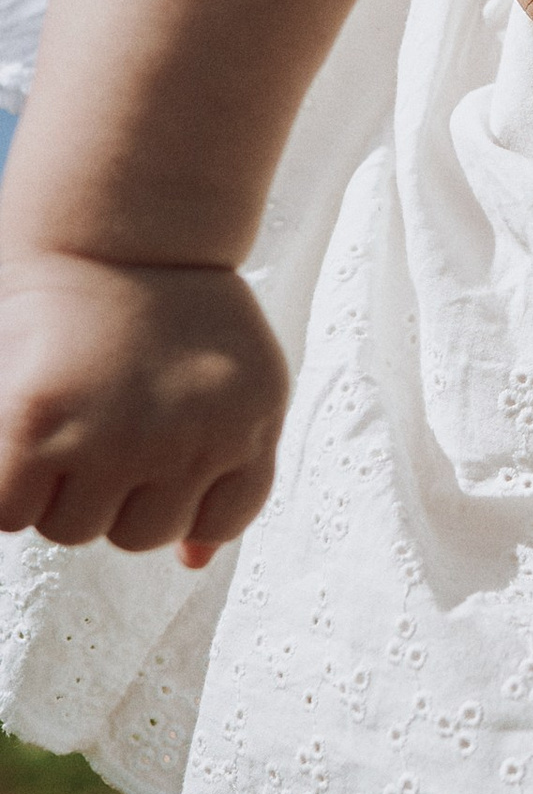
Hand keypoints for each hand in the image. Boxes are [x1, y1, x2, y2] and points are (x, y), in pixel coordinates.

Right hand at [0, 255, 287, 564]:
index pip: (213, 525)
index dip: (180, 491)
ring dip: (62, 489)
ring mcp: (113, 434)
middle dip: (118, 489)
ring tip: (71, 414)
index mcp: (248, 425)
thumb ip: (236, 473)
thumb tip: (192, 562)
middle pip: (136, 536)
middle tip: (107, 415)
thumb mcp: (244, 383)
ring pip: (73, 529)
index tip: (162, 441)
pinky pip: (9, 513)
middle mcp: (188, 438)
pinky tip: (25, 435)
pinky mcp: (38, 425)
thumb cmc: (178, 312)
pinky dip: (9, 490)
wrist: (117, 231)